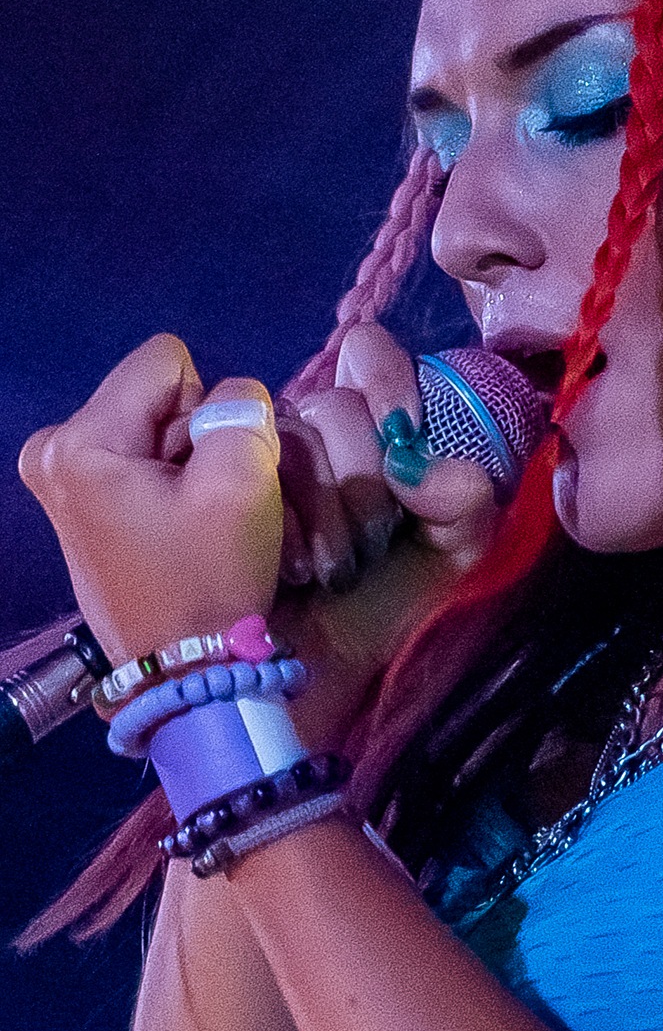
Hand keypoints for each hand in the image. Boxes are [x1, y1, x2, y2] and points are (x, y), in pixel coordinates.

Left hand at [19, 335, 283, 664]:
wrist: (183, 670)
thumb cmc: (207, 578)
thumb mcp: (241, 482)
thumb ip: (242, 411)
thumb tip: (235, 400)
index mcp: (80, 441)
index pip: (166, 360)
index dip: (207, 406)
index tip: (206, 471)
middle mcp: (52, 449)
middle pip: (156, 393)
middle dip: (195, 436)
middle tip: (204, 502)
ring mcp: (57, 478)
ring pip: (153, 424)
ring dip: (187, 461)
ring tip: (194, 520)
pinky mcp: (75, 503)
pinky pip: (139, 456)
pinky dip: (168, 483)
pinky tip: (176, 527)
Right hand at [262, 324, 504, 742]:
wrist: (310, 678)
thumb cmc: (383, 609)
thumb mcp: (449, 557)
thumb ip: (467, 502)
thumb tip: (419, 463)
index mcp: (377, 427)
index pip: (369, 353)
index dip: (386, 384)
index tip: (404, 442)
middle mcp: (317, 430)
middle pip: (335, 404)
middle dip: (361, 479)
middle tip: (370, 544)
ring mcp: (261, 455)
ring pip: (290, 437)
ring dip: (323, 510)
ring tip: (331, 569)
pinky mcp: (215, 488)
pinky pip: (247, 472)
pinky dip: (282, 523)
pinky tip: (291, 568)